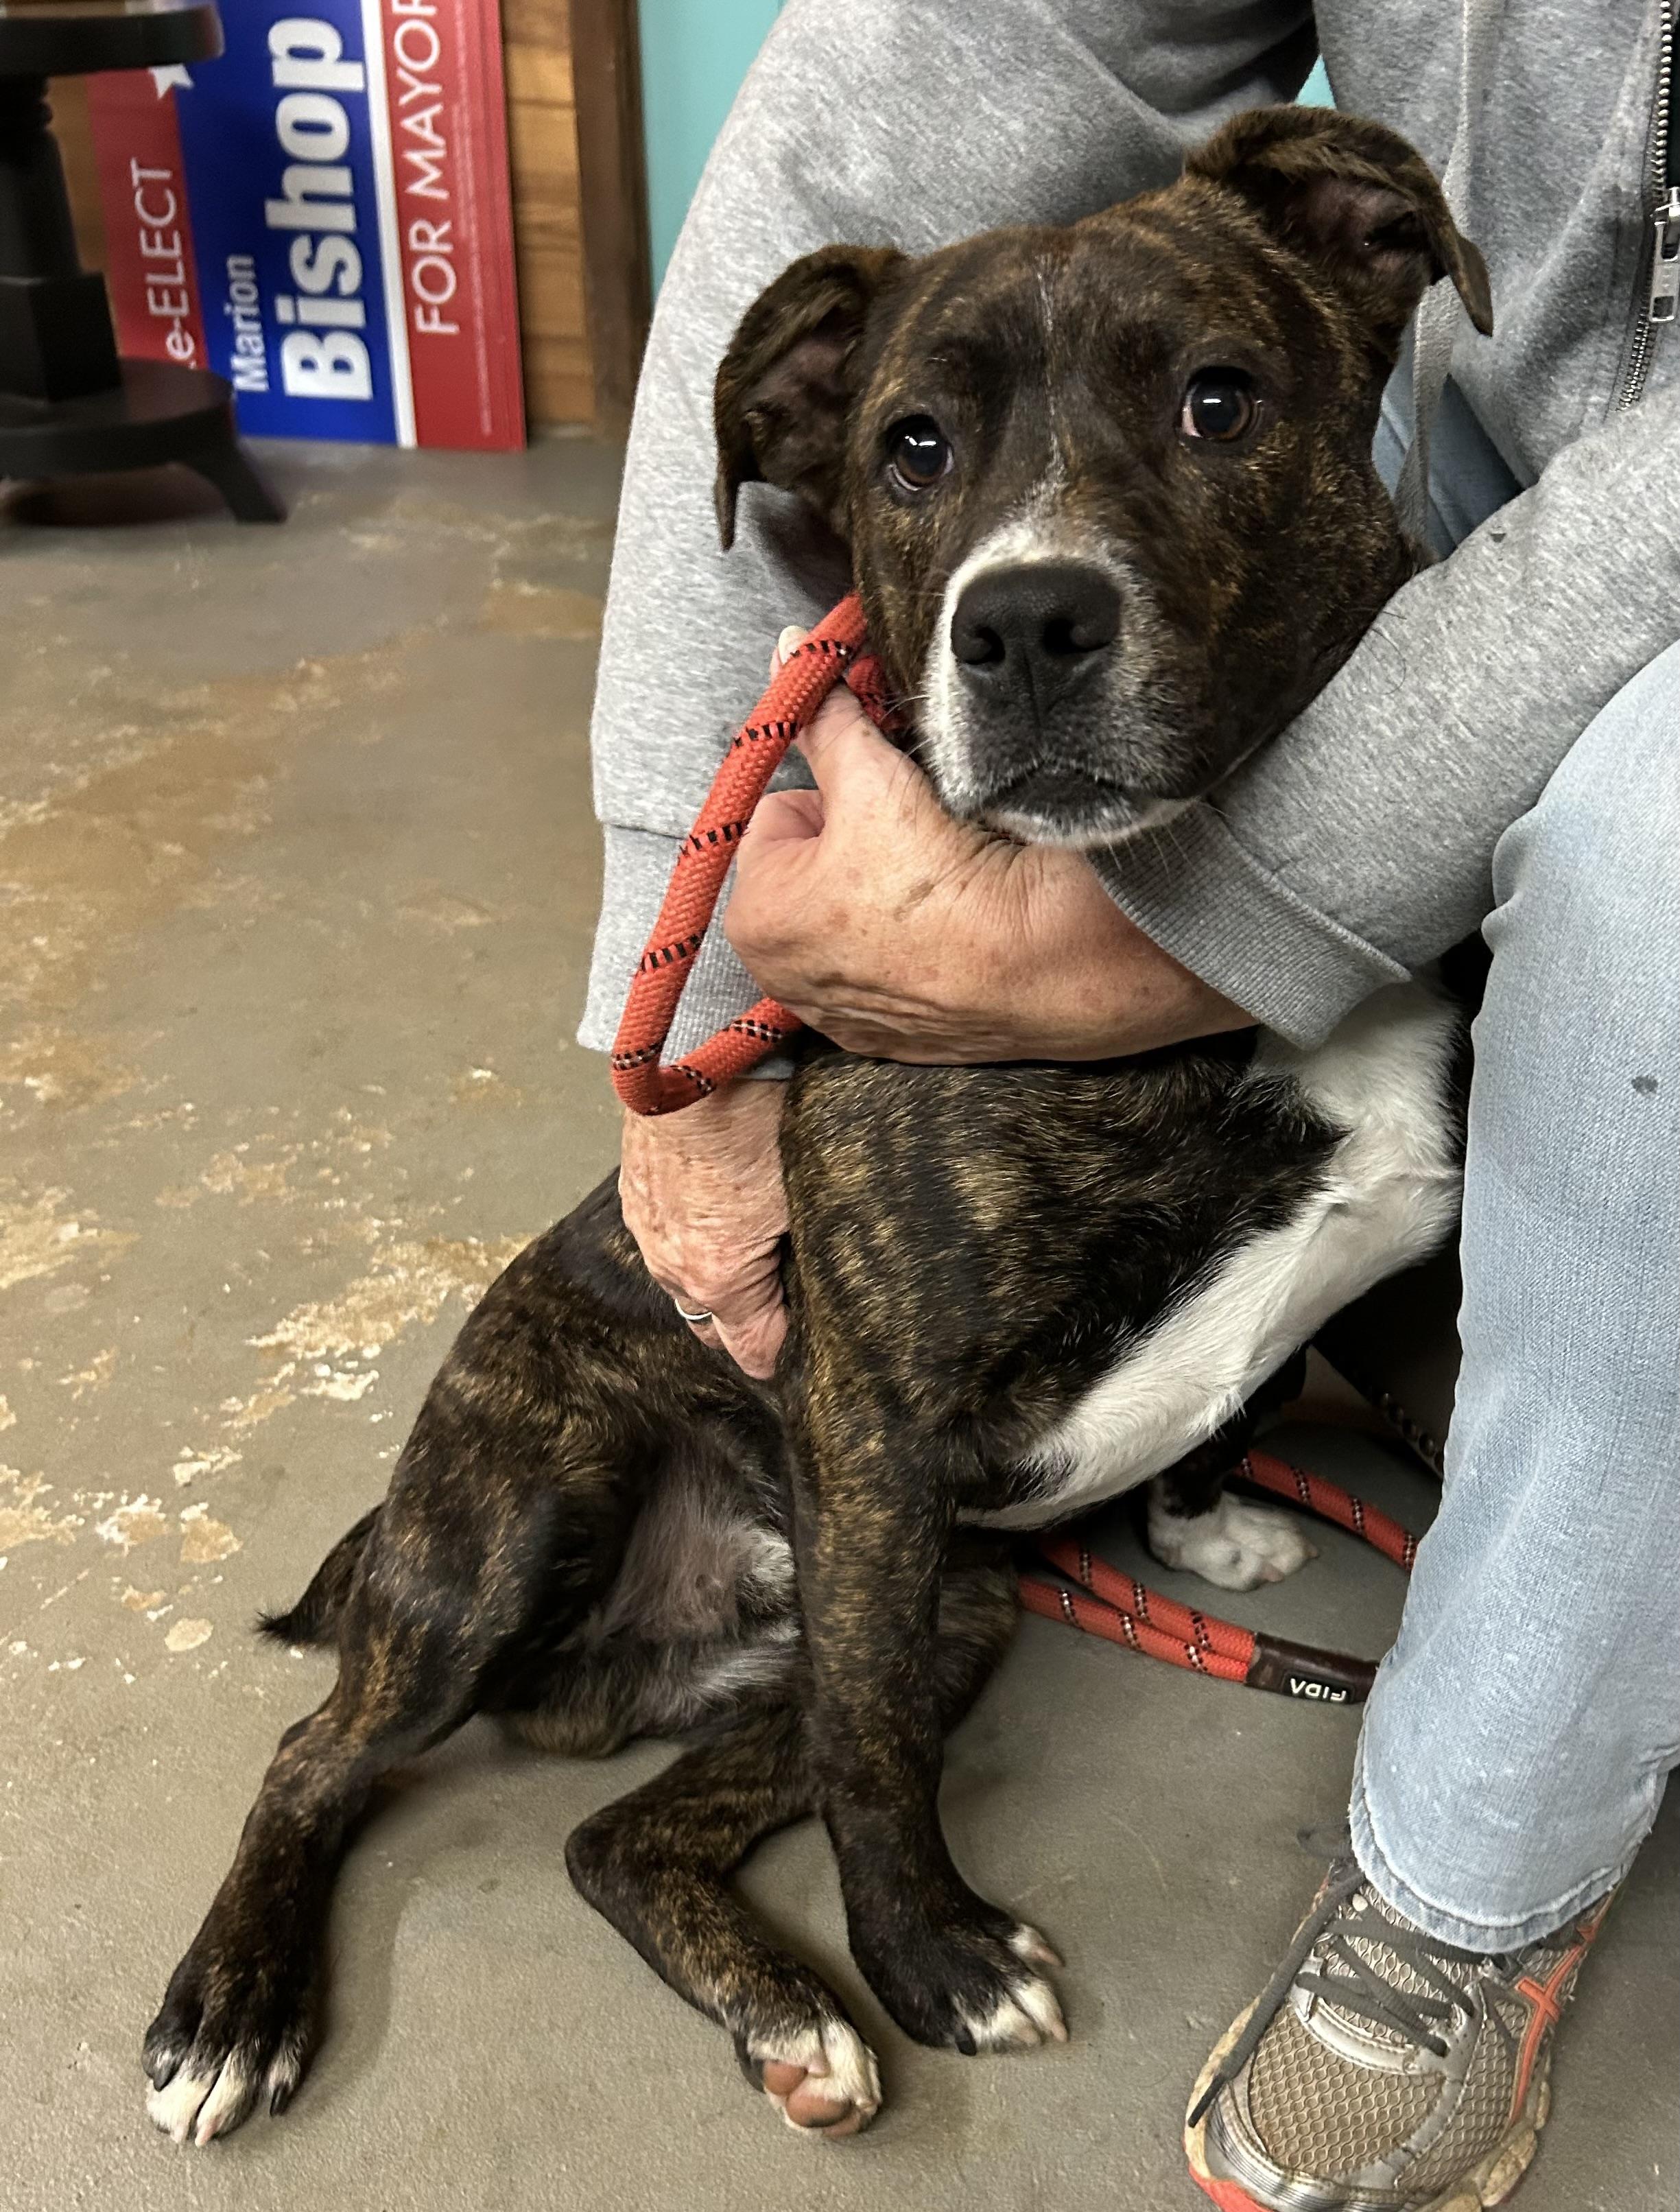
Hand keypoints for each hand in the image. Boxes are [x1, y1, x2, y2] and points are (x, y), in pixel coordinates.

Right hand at [618, 1080, 788, 1378]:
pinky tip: (722, 1213)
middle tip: (791, 1301)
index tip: (816, 1342)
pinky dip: (692, 1243)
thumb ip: (813, 1256)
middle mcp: (673, 1267)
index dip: (789, 1353)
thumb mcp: (807, 1193)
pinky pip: (664, 1243)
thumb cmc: (761, 1119)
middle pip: (713, 1328)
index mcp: (719, 1278)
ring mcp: (648, 1232)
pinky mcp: (635, 1198)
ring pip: (685, 1285)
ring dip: (719, 1281)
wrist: (697, 1053)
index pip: (755, 1354)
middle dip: (749, 1325)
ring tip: (759, 1254)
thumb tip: (833, 1286)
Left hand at [722, 636, 1249, 1061]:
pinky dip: (915, 947)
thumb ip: (824, 717)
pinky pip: (894, 968)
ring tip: (939, 885)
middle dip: (853, 847)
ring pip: (853, 919)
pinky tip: (954, 931)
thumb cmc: (944, 874)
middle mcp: (783, 982)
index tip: (883, 799)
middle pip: (813, 870)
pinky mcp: (896, 1043)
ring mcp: (841, 1021)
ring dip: (884, 896)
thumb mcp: (873, 776)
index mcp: (756, 918)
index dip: (835, 793)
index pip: (780, 815)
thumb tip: (783, 645)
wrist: (1041, 965)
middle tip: (915, 841)